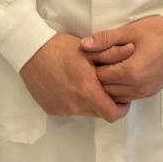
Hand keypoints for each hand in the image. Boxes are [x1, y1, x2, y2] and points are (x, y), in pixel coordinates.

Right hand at [19, 33, 133, 121]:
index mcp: (87, 91)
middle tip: (103, 85)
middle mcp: (75, 105)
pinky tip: (68, 84)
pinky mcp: (51, 109)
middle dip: (105, 102)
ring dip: (88, 101)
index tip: (122, 96)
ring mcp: (62, 109)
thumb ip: (112, 53)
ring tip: (83, 82)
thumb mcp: (88, 49)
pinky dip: (73, 100)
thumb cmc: (60, 47)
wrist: (30, 51)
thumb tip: (133, 49)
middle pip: (99, 113)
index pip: (113, 114)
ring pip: (84, 111)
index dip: (122, 107)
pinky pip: (69, 109)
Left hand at [82, 16, 162, 102]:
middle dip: (99, 76)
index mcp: (131, 73)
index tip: (92, 54)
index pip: (100, 77)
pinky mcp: (151, 92)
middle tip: (97, 59)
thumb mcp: (130, 30)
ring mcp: (146, 92)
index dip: (93, 65)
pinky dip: (121, 88)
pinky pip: (128, 96)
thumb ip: (106, 39)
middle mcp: (138, 88)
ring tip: (109, 65)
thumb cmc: (158, 30)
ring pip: (117, 96)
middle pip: (106, 90)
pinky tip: (121, 72)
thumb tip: (83, 45)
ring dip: (110, 84)